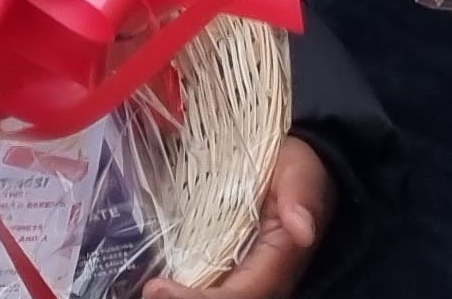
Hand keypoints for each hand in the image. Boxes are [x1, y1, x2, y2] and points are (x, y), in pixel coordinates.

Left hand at [145, 136, 329, 298]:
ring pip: (214, 295)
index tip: (162, 287)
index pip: (241, 295)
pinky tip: (158, 282)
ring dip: (180, 297)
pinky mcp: (227, 263)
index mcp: (279, 260)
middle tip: (150, 291)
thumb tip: (303, 230)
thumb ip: (301, 197)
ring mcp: (243, 273)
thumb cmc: (297, 170)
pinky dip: (182, 286)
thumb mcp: (300, 173)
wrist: (294, 166)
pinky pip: (204, 283)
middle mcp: (261, 277)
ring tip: (148, 290)